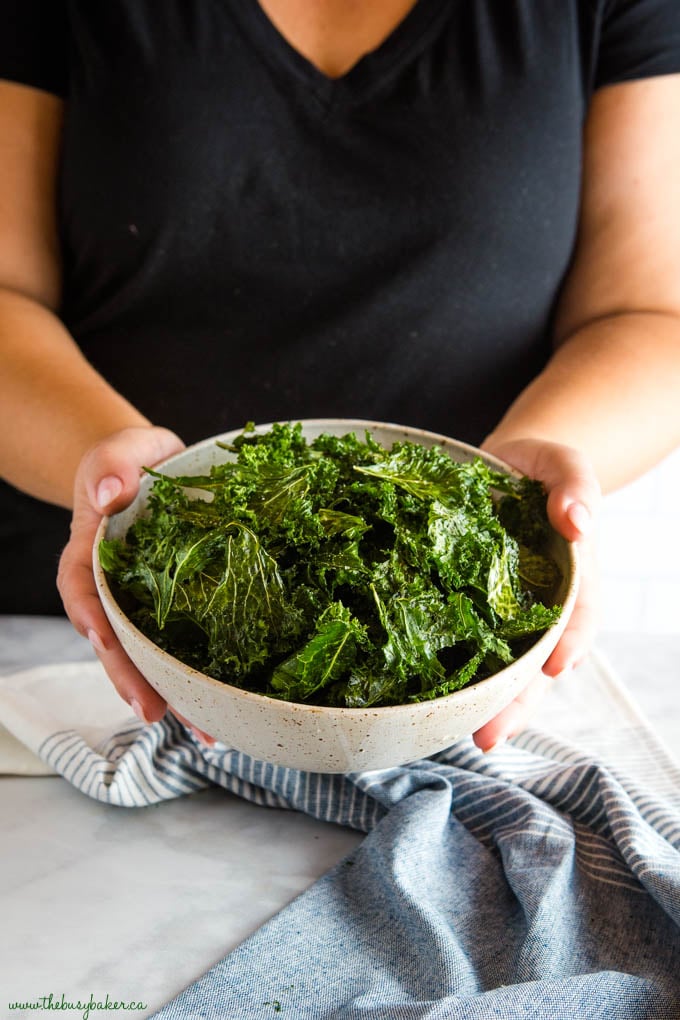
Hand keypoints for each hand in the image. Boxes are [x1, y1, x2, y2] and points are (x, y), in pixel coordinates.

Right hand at [57, 426, 187, 724]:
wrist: (150, 471)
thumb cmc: (132, 461)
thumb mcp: (120, 451)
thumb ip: (113, 464)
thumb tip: (110, 491)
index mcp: (90, 554)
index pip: (81, 588)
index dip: (90, 616)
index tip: (102, 641)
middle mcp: (112, 590)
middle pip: (113, 640)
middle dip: (130, 679)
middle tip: (154, 711)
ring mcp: (141, 606)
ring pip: (147, 657)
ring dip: (171, 694)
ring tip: (204, 731)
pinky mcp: (174, 612)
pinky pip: (180, 647)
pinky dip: (198, 678)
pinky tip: (225, 706)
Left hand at [472, 437, 601, 751]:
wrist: (506, 467)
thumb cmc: (541, 468)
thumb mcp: (565, 465)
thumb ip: (575, 486)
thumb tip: (578, 521)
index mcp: (572, 575)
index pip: (579, 615)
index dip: (570, 641)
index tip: (555, 666)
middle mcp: (542, 605)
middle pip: (538, 660)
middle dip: (520, 701)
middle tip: (491, 736)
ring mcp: (506, 612)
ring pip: (505, 667)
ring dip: (490, 704)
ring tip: (470, 738)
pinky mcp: (471, 608)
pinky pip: (467, 645)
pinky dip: (454, 674)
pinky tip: (431, 700)